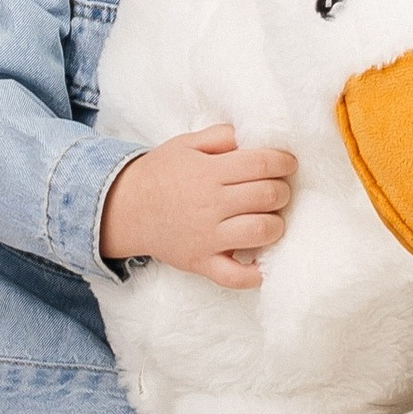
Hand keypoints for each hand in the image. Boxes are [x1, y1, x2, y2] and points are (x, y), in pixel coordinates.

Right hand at [101, 124, 295, 288]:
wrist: (123, 208)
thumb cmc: (160, 173)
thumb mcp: (186, 144)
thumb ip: (222, 136)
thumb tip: (256, 137)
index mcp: (208, 172)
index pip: (262, 164)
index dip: (284, 162)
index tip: (288, 164)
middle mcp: (210, 205)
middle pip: (268, 196)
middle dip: (282, 191)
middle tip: (277, 190)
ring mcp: (207, 237)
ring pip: (261, 232)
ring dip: (276, 224)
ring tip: (269, 219)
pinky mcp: (201, 263)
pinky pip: (235, 277)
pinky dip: (254, 275)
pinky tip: (261, 263)